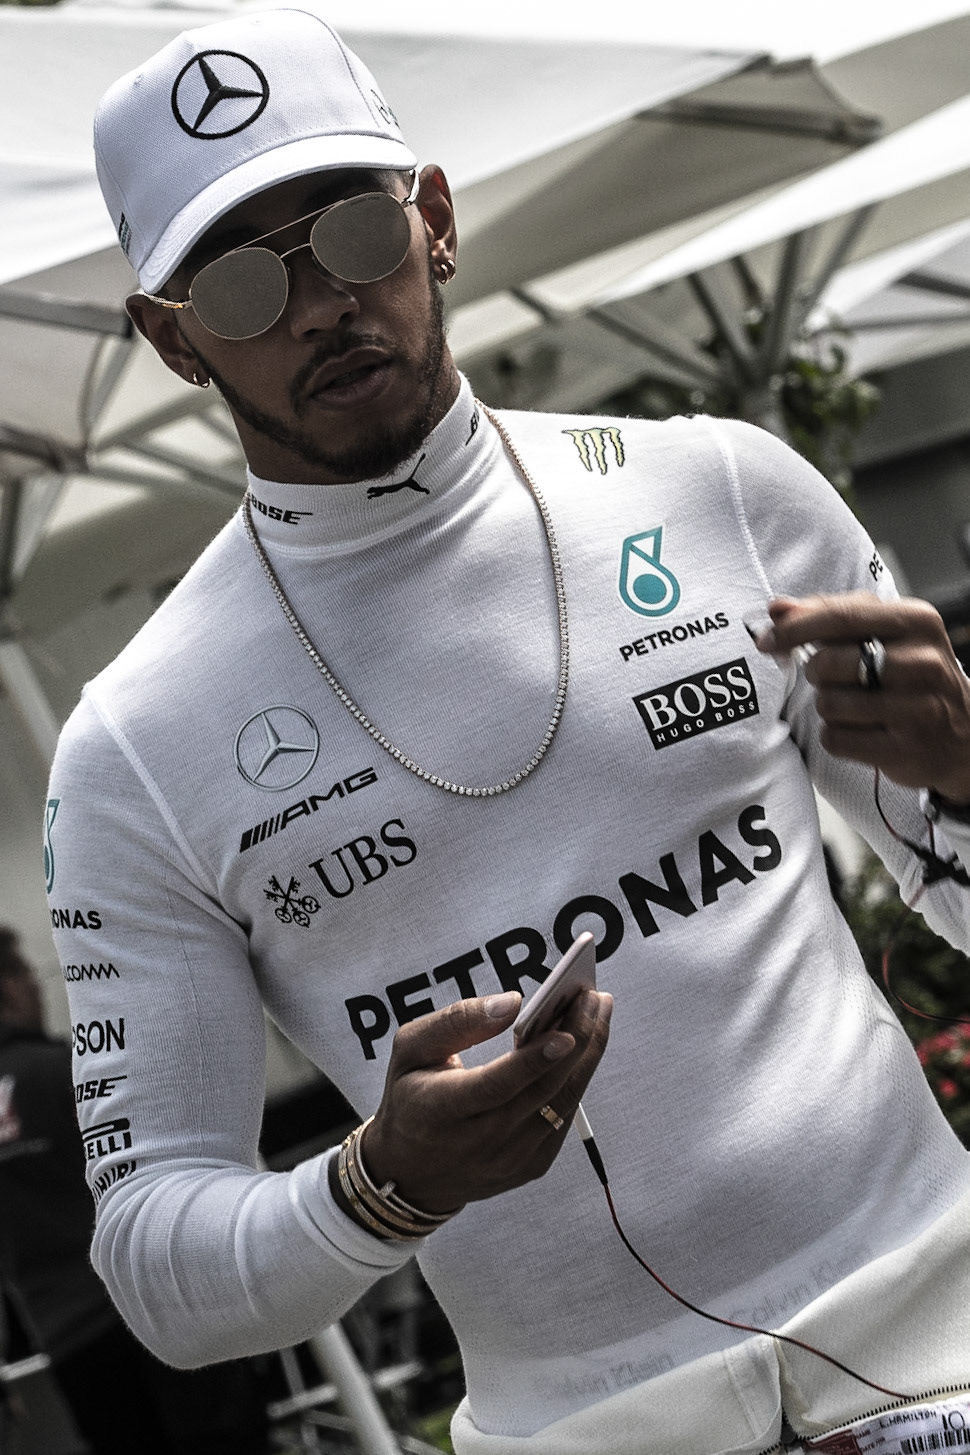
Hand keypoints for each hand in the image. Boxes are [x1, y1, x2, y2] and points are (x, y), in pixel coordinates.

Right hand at [352, 986, 612, 1217]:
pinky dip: (577, 1077)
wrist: (410, 1174)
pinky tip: (585, 1044)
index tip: (566, 1032)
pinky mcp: (531, 1166)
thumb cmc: (410, 1097)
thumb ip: (455, 1021)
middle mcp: (479, 1142)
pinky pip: (563, 1117)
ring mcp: (509, 1160)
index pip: (495, 1087)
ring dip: (587, 1055)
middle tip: (593, 998)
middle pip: (541, 1091)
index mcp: (440, 1110)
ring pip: (562, 1104)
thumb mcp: (409, 1050)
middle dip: (576, 1041)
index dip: (532, 1061)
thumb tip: (512, 1002)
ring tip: (598, 1010)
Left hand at [760, 593, 969, 802]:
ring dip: (830, 706)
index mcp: (917, 621)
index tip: (767, 639)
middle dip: (818, 672)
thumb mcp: (886, 633)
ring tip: (859, 706)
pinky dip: (837, 736)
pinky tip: (862, 731)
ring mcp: (917, 709)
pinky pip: (836, 739)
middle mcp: (922, 662)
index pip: (840, 616)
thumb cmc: (914, 676)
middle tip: (840, 678)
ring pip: (828, 704)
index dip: (794, 628)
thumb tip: (777, 608)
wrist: (965, 736)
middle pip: (827, 663)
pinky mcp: (904, 749)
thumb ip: (831, 615)